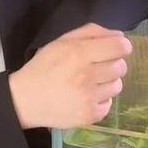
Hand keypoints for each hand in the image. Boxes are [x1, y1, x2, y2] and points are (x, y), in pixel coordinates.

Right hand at [8, 23, 130, 128]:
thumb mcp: (61, 42)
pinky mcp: (89, 115)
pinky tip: (84, 97)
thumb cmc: (44, 67)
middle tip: (94, 67)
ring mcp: (88, 97)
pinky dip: (100, 100)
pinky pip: (109, 104)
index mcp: (78, 53)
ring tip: (88, 83)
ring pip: (117, 86)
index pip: (119, 46)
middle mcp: (86, 75)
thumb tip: (119, 35)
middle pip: (121, 66)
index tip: (115, 48)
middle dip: (111, 64)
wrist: (26, 100)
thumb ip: (90, 32)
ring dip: (106, 83)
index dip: (121, 45)